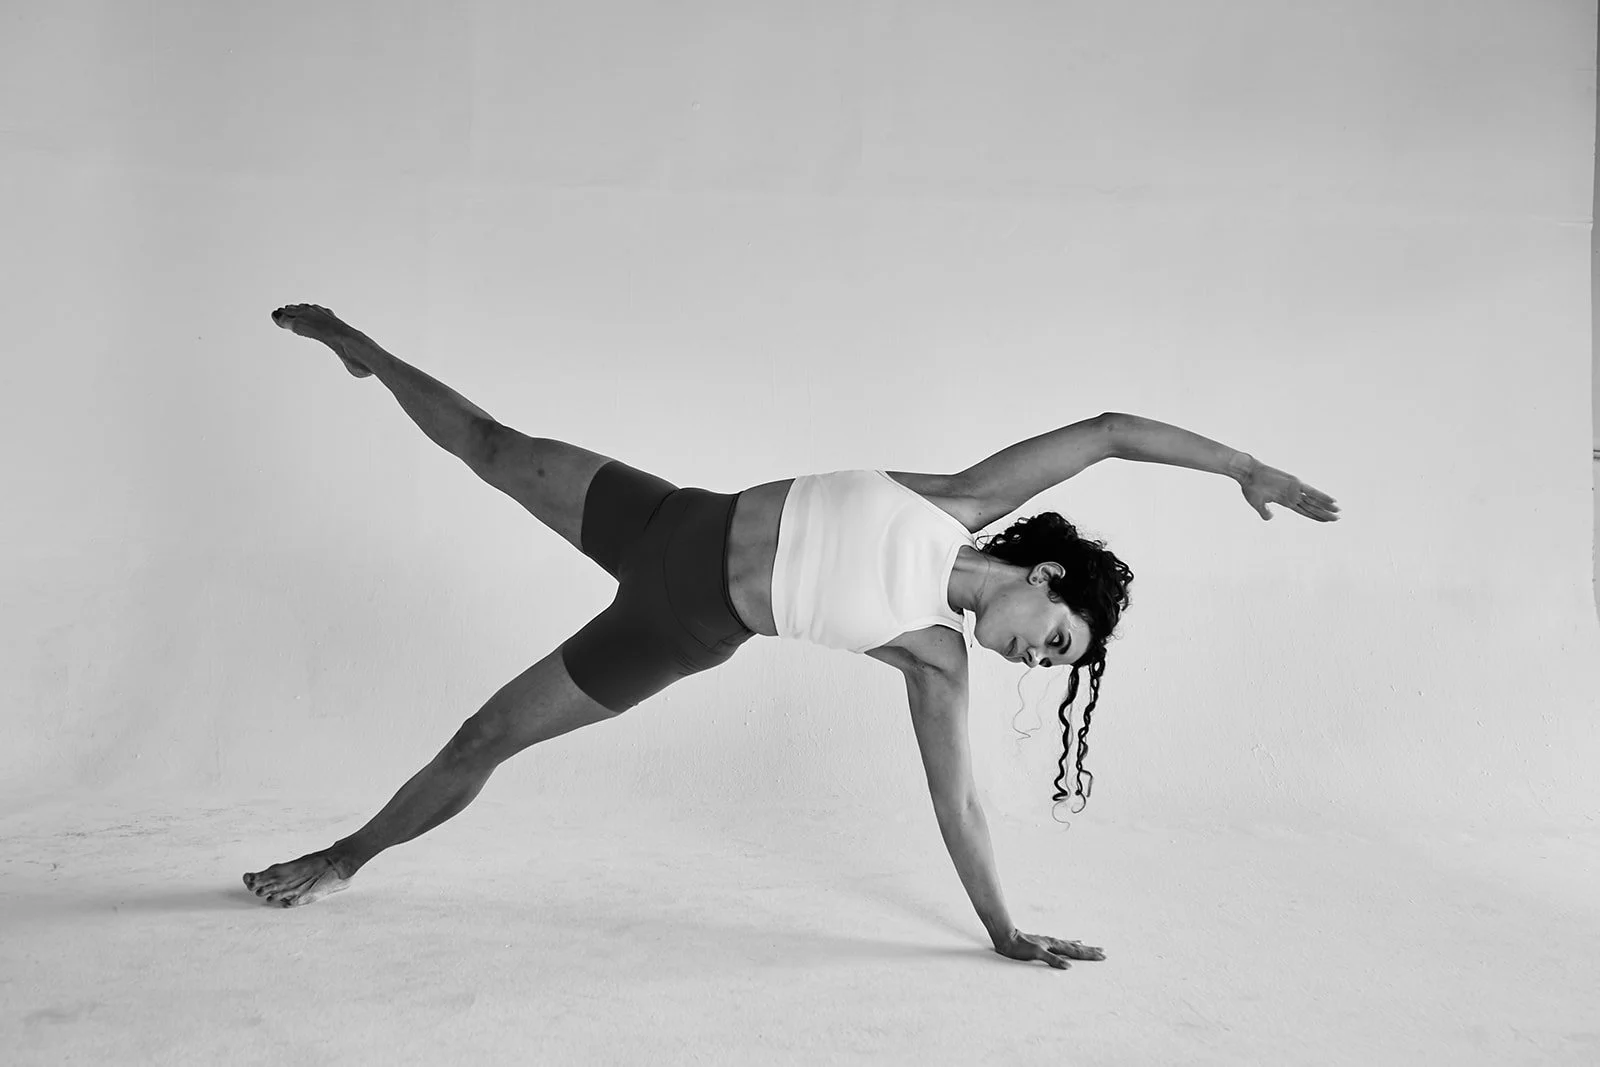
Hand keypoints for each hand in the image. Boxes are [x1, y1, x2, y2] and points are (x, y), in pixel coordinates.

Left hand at [992, 929, 1106, 968]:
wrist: (1007, 938)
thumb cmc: (1019, 948)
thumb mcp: (1036, 955)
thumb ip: (1052, 960)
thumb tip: (1070, 966)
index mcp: (1054, 945)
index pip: (1075, 951)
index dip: (1089, 955)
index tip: (1102, 956)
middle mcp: (1054, 942)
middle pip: (1076, 947)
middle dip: (1089, 951)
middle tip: (1103, 952)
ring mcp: (1050, 942)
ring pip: (1070, 944)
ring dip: (1082, 947)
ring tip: (1092, 946)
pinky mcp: (1045, 943)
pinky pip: (1063, 943)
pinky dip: (1071, 943)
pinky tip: (1073, 942)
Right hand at [1236, 456, 1340, 522]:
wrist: (1248, 474)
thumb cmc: (1250, 488)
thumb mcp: (1257, 504)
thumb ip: (1265, 512)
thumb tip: (1271, 518)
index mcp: (1285, 501)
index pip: (1304, 511)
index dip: (1314, 516)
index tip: (1324, 521)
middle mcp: (1293, 495)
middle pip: (1312, 506)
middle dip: (1324, 513)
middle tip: (1336, 518)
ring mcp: (1295, 489)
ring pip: (1314, 500)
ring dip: (1326, 506)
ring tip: (1338, 511)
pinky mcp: (1296, 483)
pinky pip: (1312, 492)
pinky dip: (1323, 496)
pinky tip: (1333, 501)